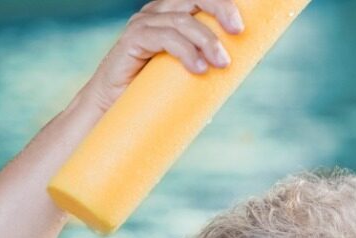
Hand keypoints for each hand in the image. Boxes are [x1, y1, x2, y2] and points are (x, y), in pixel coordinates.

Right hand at [81, 0, 244, 110]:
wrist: (112, 109)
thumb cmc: (152, 92)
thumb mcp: (184, 72)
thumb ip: (206, 61)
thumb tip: (243, 63)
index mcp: (172, 14)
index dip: (222, 2)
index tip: (243, 22)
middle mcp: (157, 13)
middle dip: (221, 8)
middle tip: (238, 31)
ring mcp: (144, 24)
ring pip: (183, 20)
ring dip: (207, 40)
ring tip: (222, 63)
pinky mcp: (132, 40)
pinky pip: (165, 38)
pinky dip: (186, 51)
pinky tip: (199, 68)